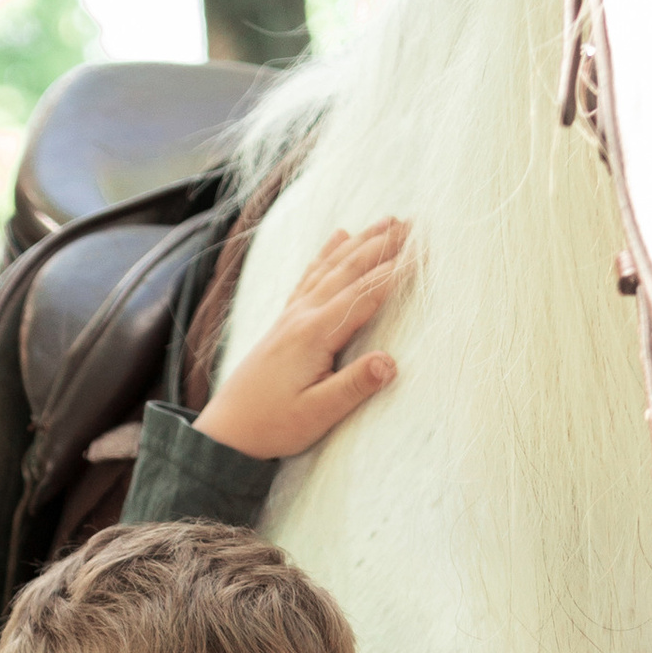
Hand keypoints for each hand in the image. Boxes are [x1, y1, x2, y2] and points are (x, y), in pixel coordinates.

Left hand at [197, 219, 411, 461]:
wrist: (227, 430)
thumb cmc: (272, 425)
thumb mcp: (317, 414)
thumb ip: (354, 386)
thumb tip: (390, 362)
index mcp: (313, 334)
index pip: (364, 295)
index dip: (397, 272)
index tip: (425, 251)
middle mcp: (302, 315)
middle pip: (349, 270)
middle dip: (384, 244)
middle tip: (416, 224)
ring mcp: (291, 315)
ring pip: (331, 266)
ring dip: (362, 241)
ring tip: (388, 221)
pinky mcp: (285, 321)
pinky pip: (311, 275)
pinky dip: (328, 253)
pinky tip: (339, 237)